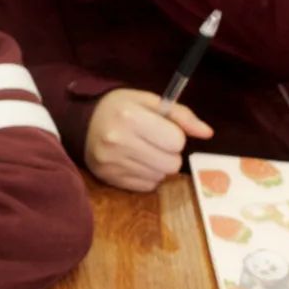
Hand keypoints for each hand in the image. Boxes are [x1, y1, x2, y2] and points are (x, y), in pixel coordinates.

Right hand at [85, 89, 213, 191]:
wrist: (81, 120)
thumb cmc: (119, 108)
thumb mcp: (149, 101)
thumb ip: (181, 116)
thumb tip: (208, 133)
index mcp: (129, 116)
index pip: (177, 141)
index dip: (174, 135)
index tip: (160, 129)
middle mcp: (117, 140)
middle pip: (171, 164)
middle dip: (168, 153)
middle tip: (153, 142)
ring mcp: (111, 162)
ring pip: (160, 177)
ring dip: (157, 166)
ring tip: (141, 151)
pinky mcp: (108, 178)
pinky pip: (146, 186)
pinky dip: (145, 176)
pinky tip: (133, 162)